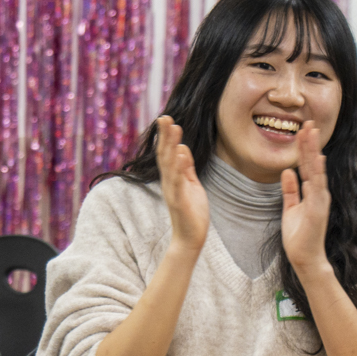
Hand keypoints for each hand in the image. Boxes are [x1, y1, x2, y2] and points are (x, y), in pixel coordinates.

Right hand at [154, 116, 209, 252]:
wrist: (190, 238)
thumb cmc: (192, 212)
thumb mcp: (191, 184)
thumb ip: (186, 167)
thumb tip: (183, 148)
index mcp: (171, 178)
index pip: (167, 153)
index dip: (166, 137)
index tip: (167, 119)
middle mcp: (168, 182)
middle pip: (165, 155)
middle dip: (165, 135)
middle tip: (164, 117)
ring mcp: (173, 191)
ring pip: (170, 164)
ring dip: (171, 145)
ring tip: (173, 128)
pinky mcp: (179, 200)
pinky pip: (179, 181)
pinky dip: (180, 167)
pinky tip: (182, 153)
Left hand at [281, 121, 332, 280]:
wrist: (305, 257)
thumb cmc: (299, 235)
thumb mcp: (290, 207)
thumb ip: (290, 190)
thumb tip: (288, 172)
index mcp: (312, 192)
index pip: (308, 165)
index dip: (305, 148)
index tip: (302, 130)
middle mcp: (319, 193)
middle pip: (314, 163)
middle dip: (310, 143)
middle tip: (308, 123)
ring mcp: (320, 200)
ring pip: (317, 171)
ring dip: (314, 152)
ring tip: (311, 134)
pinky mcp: (318, 209)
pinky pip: (317, 188)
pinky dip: (318, 173)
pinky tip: (317, 160)